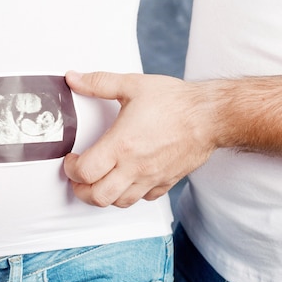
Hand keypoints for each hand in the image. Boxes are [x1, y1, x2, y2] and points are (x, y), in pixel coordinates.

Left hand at [63, 71, 215, 207]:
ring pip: (120, 203)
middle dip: (81, 190)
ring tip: (98, 181)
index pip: (85, 172)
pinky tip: (127, 180)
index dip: (71, 169)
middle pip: (98, 196)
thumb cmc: (175, 102)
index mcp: (121, 145)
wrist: (211, 116)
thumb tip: (74, 78)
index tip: (72, 159)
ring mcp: (151, 178)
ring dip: (104, 196)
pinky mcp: (166, 182)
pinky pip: (143, 199)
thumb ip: (99, 83)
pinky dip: (130, 194)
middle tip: (79, 177)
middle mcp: (135, 167)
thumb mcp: (132, 85)